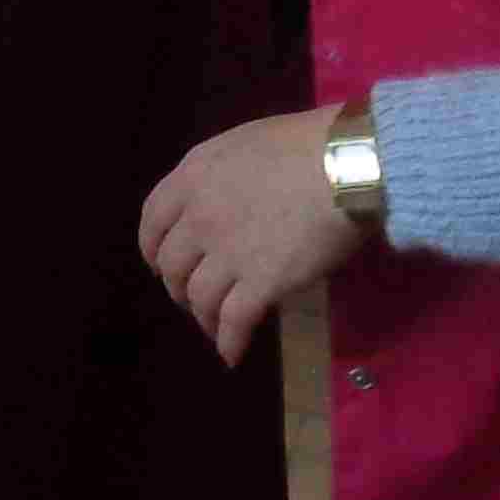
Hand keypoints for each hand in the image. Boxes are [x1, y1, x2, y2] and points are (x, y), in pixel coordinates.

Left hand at [138, 107, 364, 367]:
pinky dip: (229, 342)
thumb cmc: (307, 146)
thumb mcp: (245, 144)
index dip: (152, 247)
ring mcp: (227, 252)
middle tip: (192, 297)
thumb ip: (220, 176)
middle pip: (172, 264)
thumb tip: (222, 200)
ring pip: (198, 297)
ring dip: (203, 317)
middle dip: (178, 287)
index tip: (160, 263)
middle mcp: (200, 216)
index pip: (152, 219)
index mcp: (193, 176)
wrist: (347, 167)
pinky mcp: (261, 282)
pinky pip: (234, 321)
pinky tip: (232, 354)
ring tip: (214, 328)